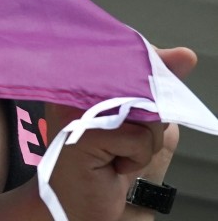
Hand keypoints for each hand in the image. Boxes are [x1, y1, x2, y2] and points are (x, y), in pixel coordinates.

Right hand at [44, 47, 196, 220]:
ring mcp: (74, 108)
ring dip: (142, 142)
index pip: (125, 56)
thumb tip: (184, 55)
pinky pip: (138, 139)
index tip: (135, 110)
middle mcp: (72, 86)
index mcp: (79, 76)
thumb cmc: (101, 162)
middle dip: (146, 120)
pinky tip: (111, 165)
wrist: (73, 203)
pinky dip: (135, 158)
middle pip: (141, 86)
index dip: (144, 75)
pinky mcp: (84, 132)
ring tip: (114, 152)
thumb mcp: (136, 120)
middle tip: (120, 139)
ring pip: (145, 113)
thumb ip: (156, 87)